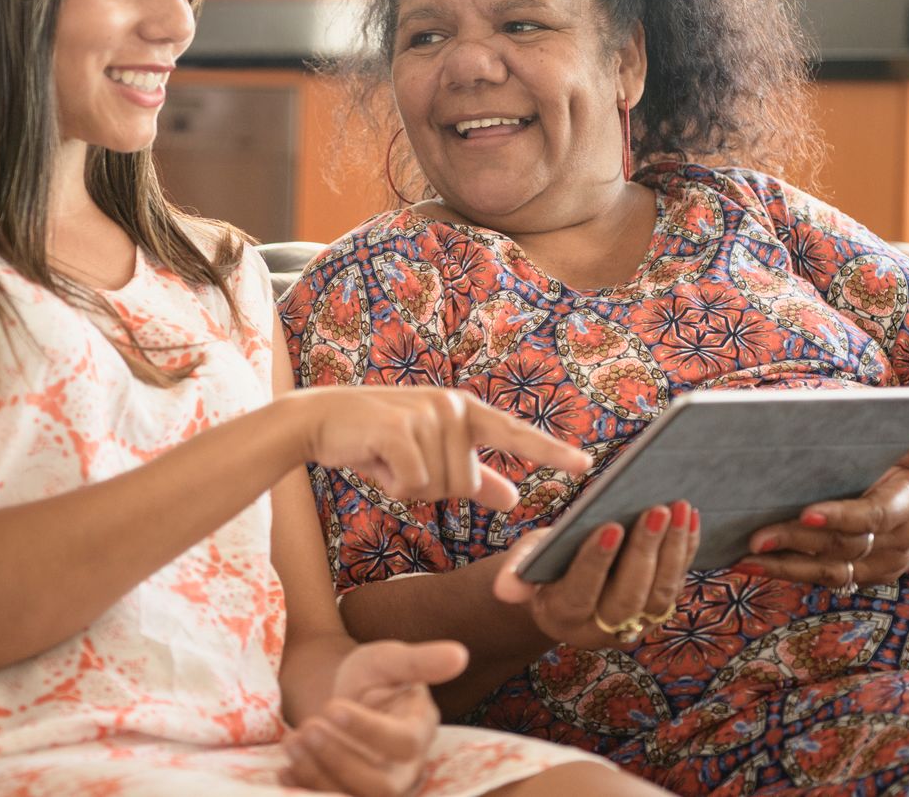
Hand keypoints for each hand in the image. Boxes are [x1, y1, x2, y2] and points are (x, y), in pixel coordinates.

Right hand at [278, 386, 591, 510]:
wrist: (322, 420)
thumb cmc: (379, 441)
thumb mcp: (430, 458)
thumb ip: (475, 477)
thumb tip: (513, 500)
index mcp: (466, 412)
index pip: (516, 435)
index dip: (551, 452)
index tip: (586, 466)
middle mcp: (453, 408)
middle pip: (464, 484)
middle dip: (431, 488)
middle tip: (401, 462)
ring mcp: (426, 415)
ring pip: (437, 488)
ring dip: (407, 486)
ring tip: (387, 457)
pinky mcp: (400, 430)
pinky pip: (412, 485)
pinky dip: (391, 484)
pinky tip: (375, 460)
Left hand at [279, 640, 465, 796]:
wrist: (347, 695)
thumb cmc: (374, 674)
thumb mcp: (390, 659)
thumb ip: (421, 660)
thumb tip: (459, 654)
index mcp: (420, 731)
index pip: (403, 743)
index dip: (369, 730)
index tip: (333, 706)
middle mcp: (405, 769)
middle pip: (381, 786)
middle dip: (339, 759)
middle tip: (307, 727)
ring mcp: (378, 786)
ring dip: (318, 774)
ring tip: (292, 740)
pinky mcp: (351, 794)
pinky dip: (305, 788)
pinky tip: (285, 769)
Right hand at [492, 501, 698, 650]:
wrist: (565, 587)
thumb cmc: (543, 564)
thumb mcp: (525, 562)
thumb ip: (516, 572)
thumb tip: (504, 590)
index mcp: (561, 617)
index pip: (580, 593)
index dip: (596, 562)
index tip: (611, 527)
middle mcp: (599, 630)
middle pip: (627, 597)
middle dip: (644, 552)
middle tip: (656, 510)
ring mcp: (633, 625)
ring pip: (659, 596)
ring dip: (674, 552)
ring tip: (679, 508)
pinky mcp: (656, 612)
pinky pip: (676, 586)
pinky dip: (686, 552)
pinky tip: (690, 519)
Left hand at [737, 427, 908, 587]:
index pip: (876, 515)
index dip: (841, 516)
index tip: (806, 512)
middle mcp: (901, 541)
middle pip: (845, 546)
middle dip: (798, 541)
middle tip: (757, 537)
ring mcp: (883, 564)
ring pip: (833, 572)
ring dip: (787, 567)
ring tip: (747, 557)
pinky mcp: (866, 576)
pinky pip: (827, 579)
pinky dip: (789, 573)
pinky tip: (752, 565)